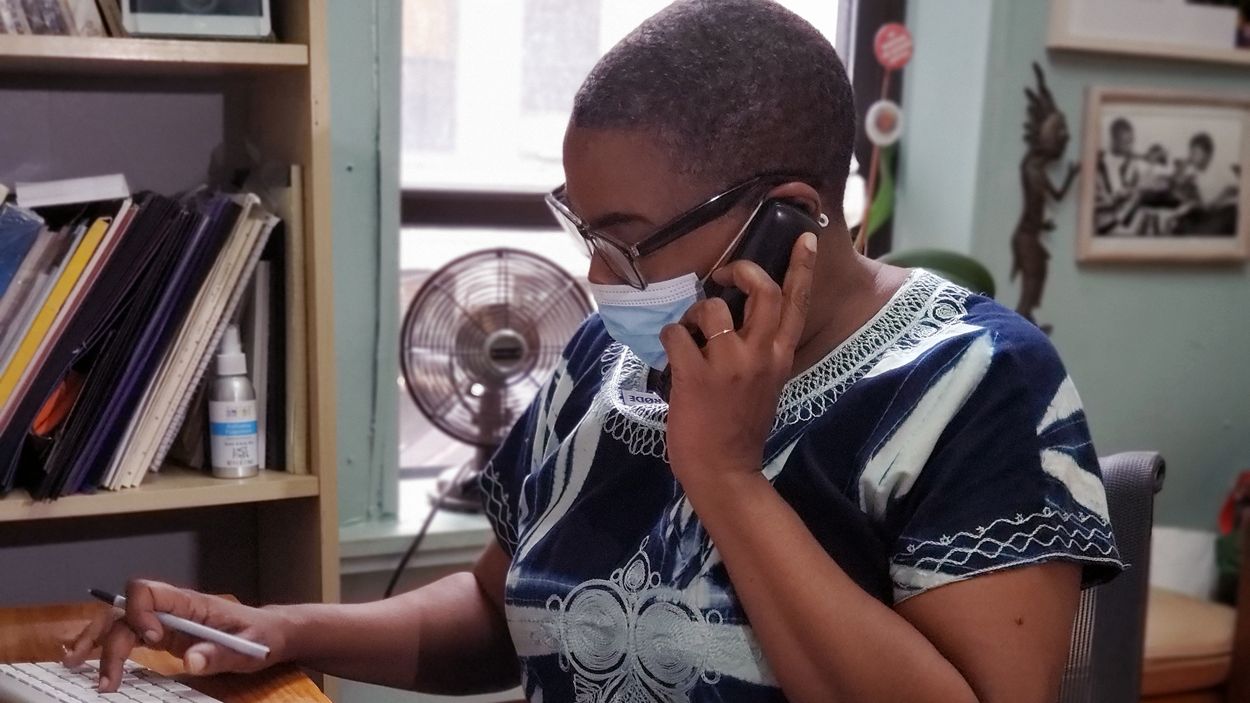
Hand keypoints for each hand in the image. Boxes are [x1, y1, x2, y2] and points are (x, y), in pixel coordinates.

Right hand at [63, 580, 290, 691]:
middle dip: (109, 641)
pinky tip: (87, 660)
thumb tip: (191, 660)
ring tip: (75, 664)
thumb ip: (222, 653)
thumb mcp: (249, 647)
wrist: (270, 634)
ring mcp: (165, 622)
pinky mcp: (163, 637)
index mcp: (191, 603)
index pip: (149, 590)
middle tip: (107, 680)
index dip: (141, 613)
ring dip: (96, 640)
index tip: (152, 640)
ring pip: (119, 622)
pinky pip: (127, 636)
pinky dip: (104, 646)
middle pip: (125, 612)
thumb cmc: (262, 636)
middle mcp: (172, 609)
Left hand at [659, 231, 816, 495]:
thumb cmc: (739, 429)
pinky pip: (675, 333)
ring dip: (693, 314)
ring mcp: (729, 365)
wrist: (724, 471)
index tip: (805, 236)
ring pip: (711, 308)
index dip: (802, 266)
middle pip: (763, 291)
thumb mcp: (765, 385)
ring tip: (688, 335)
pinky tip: (670, 355)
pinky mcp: (695, 375)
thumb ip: (758, 352)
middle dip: (742, 271)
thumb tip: (733, 320)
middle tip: (723, 275)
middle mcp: (760, 355)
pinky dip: (668, 337)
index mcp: (779, 357)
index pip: (797, 303)